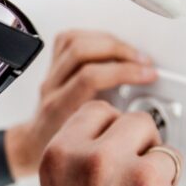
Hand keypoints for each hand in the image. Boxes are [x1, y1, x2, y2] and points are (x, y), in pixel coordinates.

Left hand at [5, 30, 156, 179]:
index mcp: (60, 108)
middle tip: (143, 63)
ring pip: (75, 41)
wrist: (35, 145)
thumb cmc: (61, 149)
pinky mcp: (52, 64)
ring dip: (109, 42)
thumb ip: (115, 132)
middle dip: (120, 51)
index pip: (90, 77)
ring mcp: (50, 74)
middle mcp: (52, 87)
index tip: (148, 75)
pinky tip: (109, 46)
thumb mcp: (92, 147)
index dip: (124, 71)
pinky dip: (94, 37)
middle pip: (81, 51)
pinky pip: (69, 38)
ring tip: (131, 53)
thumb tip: (150, 120)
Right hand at [36, 102, 185, 185]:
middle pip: (141, 124)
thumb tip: (126, 147)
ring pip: (171, 159)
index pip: (101, 110)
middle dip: (142, 151)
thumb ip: (85, 167)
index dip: (113, 132)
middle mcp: (101, 162)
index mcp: (63, 157)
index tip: (117, 145)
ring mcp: (147, 183)